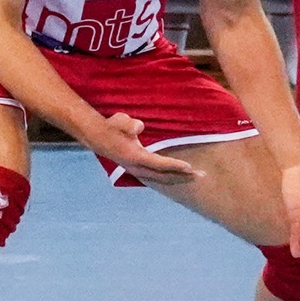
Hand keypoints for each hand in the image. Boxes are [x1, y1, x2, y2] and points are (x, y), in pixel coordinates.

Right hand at [86, 112, 200, 184]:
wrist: (98, 137)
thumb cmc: (112, 127)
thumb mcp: (119, 121)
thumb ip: (129, 124)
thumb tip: (140, 126)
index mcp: (134, 157)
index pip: (159, 164)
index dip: (174, 166)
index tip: (190, 167)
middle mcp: (136, 167)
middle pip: (163, 176)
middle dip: (183, 176)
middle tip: (201, 175)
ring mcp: (137, 171)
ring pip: (161, 179)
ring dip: (178, 179)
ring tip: (195, 177)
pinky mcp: (139, 170)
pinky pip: (158, 178)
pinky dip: (170, 178)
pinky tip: (179, 177)